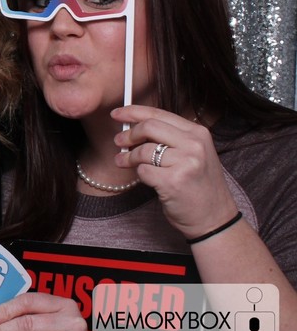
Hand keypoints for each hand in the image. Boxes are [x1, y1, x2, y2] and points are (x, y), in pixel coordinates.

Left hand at [111, 105, 238, 239]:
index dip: (133, 112)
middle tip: (118, 141)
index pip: (159, 114)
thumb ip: (169, 138)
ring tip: (122, 161)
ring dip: (128, 157)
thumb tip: (133, 125)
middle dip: (128, 134)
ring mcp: (186, 162)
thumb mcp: (192, 154)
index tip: (117, 114)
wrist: (214, 218)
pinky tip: (143, 178)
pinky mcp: (173, 181)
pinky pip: (143, 170)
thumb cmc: (198, 185)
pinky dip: (139, 174)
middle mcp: (194, 144)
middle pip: (149, 127)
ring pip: (143, 150)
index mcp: (198, 132)